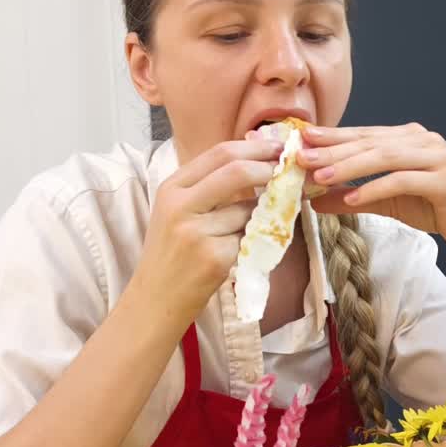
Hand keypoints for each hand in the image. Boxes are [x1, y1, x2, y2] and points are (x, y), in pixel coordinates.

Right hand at [130, 134, 281, 322]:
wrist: (156, 299)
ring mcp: (196, 232)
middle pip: (236, 171)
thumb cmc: (173, 253)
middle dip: (269, 168)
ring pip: (249, 210)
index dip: (256, 147)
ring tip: (253, 228)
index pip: (220, 153)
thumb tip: (260, 161)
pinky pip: (249, 239)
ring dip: (262, 215)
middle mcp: (180, 206)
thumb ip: (209, 186)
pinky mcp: (214, 258)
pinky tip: (241, 252)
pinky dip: (254, 241)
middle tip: (289, 172)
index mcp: (171, 187)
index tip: (280, 148)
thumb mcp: (178, 211)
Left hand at [297, 123, 445, 254]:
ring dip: (349, 167)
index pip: (365, 134)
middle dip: (334, 151)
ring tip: (321, 178)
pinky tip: (352, 199)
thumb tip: (313, 200)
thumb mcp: (384, 201)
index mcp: (409, 136)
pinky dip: (374, 189)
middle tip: (303, 158)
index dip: (333, 136)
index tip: (302, 139)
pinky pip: (402, 180)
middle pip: (371, 143)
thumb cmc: (430, 207)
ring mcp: (437, 156)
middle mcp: (424, 139)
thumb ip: (352, 196)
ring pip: (385, 157)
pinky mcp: (444, 179)